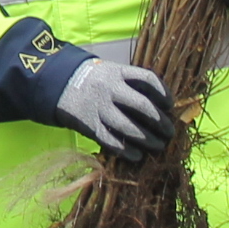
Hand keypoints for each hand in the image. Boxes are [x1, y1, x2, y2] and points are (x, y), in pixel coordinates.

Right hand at [45, 56, 174, 162]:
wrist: (59, 83)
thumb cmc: (94, 79)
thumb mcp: (112, 71)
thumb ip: (132, 84)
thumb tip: (161, 106)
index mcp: (118, 72)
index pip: (148, 80)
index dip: (163, 94)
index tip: (169, 106)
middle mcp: (110, 89)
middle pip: (143, 106)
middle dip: (160, 121)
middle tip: (169, 132)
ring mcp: (99, 108)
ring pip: (129, 127)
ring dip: (148, 139)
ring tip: (158, 145)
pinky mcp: (90, 126)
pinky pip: (112, 142)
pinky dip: (127, 151)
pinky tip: (137, 156)